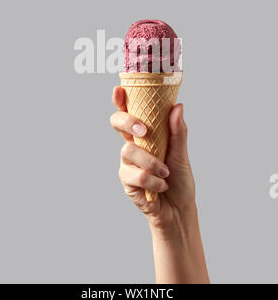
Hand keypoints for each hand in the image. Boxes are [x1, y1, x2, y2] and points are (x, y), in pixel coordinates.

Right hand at [110, 86, 195, 234]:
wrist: (179, 209)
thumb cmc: (180, 178)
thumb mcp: (182, 153)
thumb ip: (178, 131)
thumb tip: (178, 106)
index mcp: (145, 134)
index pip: (129, 112)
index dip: (120, 100)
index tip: (118, 89)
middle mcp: (133, 145)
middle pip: (118, 123)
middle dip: (128, 122)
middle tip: (143, 131)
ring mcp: (127, 163)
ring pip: (128, 152)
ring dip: (151, 162)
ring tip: (166, 173)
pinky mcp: (127, 181)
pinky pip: (136, 175)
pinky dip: (153, 182)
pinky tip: (161, 186)